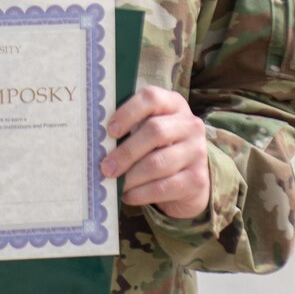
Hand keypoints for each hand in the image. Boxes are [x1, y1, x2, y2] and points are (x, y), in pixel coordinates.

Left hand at [102, 85, 209, 218]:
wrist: (191, 180)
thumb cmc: (159, 149)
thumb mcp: (148, 131)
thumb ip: (129, 128)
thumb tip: (97, 141)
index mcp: (174, 104)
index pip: (152, 98)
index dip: (128, 112)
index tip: (110, 130)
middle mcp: (190, 125)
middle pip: (155, 132)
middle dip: (126, 152)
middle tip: (106, 167)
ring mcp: (197, 152)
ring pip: (158, 163)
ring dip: (131, 176)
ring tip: (116, 183)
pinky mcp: (197, 180)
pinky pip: (163, 187)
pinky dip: (140, 193)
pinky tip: (129, 195)